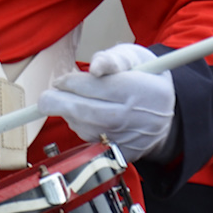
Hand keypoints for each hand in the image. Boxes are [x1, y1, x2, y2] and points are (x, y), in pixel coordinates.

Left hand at [39, 43, 174, 162]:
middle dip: (60, 102)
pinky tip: (80, 117)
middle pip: (89, 112)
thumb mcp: (135, 57)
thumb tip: (95, 67)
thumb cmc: (145, 78)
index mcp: (146, 90)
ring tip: (66, 102)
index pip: (100, 87)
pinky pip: (93, 142)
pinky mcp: (124, 154)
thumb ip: (113, 58)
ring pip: (87, 128)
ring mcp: (132, 139)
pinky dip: (81, 129)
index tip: (61, 80)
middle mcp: (140, 118)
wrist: (166, 113)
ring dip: (69, 115)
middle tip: (47, 97)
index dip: (73, 83)